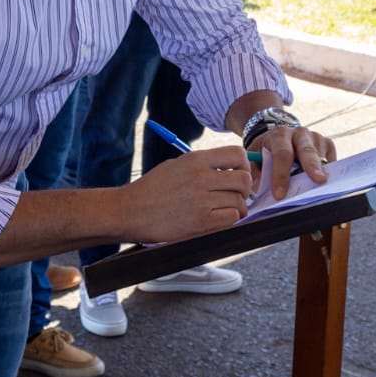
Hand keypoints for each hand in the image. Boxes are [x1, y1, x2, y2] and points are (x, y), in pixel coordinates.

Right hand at [124, 147, 256, 241]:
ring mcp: (202, 200)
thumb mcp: (176, 166)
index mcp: (195, 160)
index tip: (240, 173)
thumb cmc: (151, 190)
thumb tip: (229, 168)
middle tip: (237, 195)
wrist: (130, 211)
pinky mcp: (201, 222)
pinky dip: (230, 220)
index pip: (237, 154)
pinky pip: (232, 218)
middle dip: (245, 188)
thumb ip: (202, 165)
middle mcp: (201, 177)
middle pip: (244, 179)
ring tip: (224, 209)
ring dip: (237, 207)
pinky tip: (218, 219)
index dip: (245, 165)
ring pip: (240, 201)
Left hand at [249, 125, 336, 199]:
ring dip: (320, 172)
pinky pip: (331, 160)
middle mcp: (299, 132)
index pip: (282, 154)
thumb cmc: (267, 151)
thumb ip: (256, 172)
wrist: (279, 137)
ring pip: (321, 156)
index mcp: (279, 135)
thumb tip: (258, 190)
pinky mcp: (327, 144)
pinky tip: (322, 181)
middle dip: (312, 167)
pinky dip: (328, 172)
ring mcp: (315, 137)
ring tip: (319, 187)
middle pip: (307, 151)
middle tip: (318, 181)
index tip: (280, 195)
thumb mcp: (255, 157)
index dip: (281, 175)